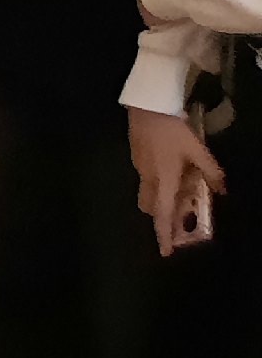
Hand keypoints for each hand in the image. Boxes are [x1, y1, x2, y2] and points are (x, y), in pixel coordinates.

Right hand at [129, 106, 225, 256]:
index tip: (166, 252)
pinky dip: (158, 181)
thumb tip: (222, 191)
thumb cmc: (174, 130)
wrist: (148, 105)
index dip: (164, 234)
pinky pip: (146, 177)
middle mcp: (148, 178)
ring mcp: (139, 166)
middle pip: (150, 206)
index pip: (162, 214)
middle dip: (162, 216)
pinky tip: (170, 166)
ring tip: (180, 187)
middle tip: (179, 215)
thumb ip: (211, 172)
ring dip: (160, 197)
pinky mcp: (136, 155)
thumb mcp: (199, 150)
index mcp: (164, 180)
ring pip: (147, 192)